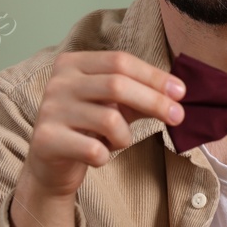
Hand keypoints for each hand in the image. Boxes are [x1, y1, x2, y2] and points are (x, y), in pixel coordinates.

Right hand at [20, 51, 185, 199]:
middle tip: (178, 116)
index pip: (120, 61)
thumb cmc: (86, 129)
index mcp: (73, 63)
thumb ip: (140, 95)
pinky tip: (97, 156)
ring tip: (117, 142)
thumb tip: (176, 93)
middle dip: (154, 101)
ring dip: (125, 137)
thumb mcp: (114, 106)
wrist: (51, 165)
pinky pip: (94, 150)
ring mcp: (50, 110)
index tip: (180, 92)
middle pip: (117, 84)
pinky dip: (105, 156)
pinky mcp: (46, 140)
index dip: (154, 76)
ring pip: (109, 120)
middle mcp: (58, 82)